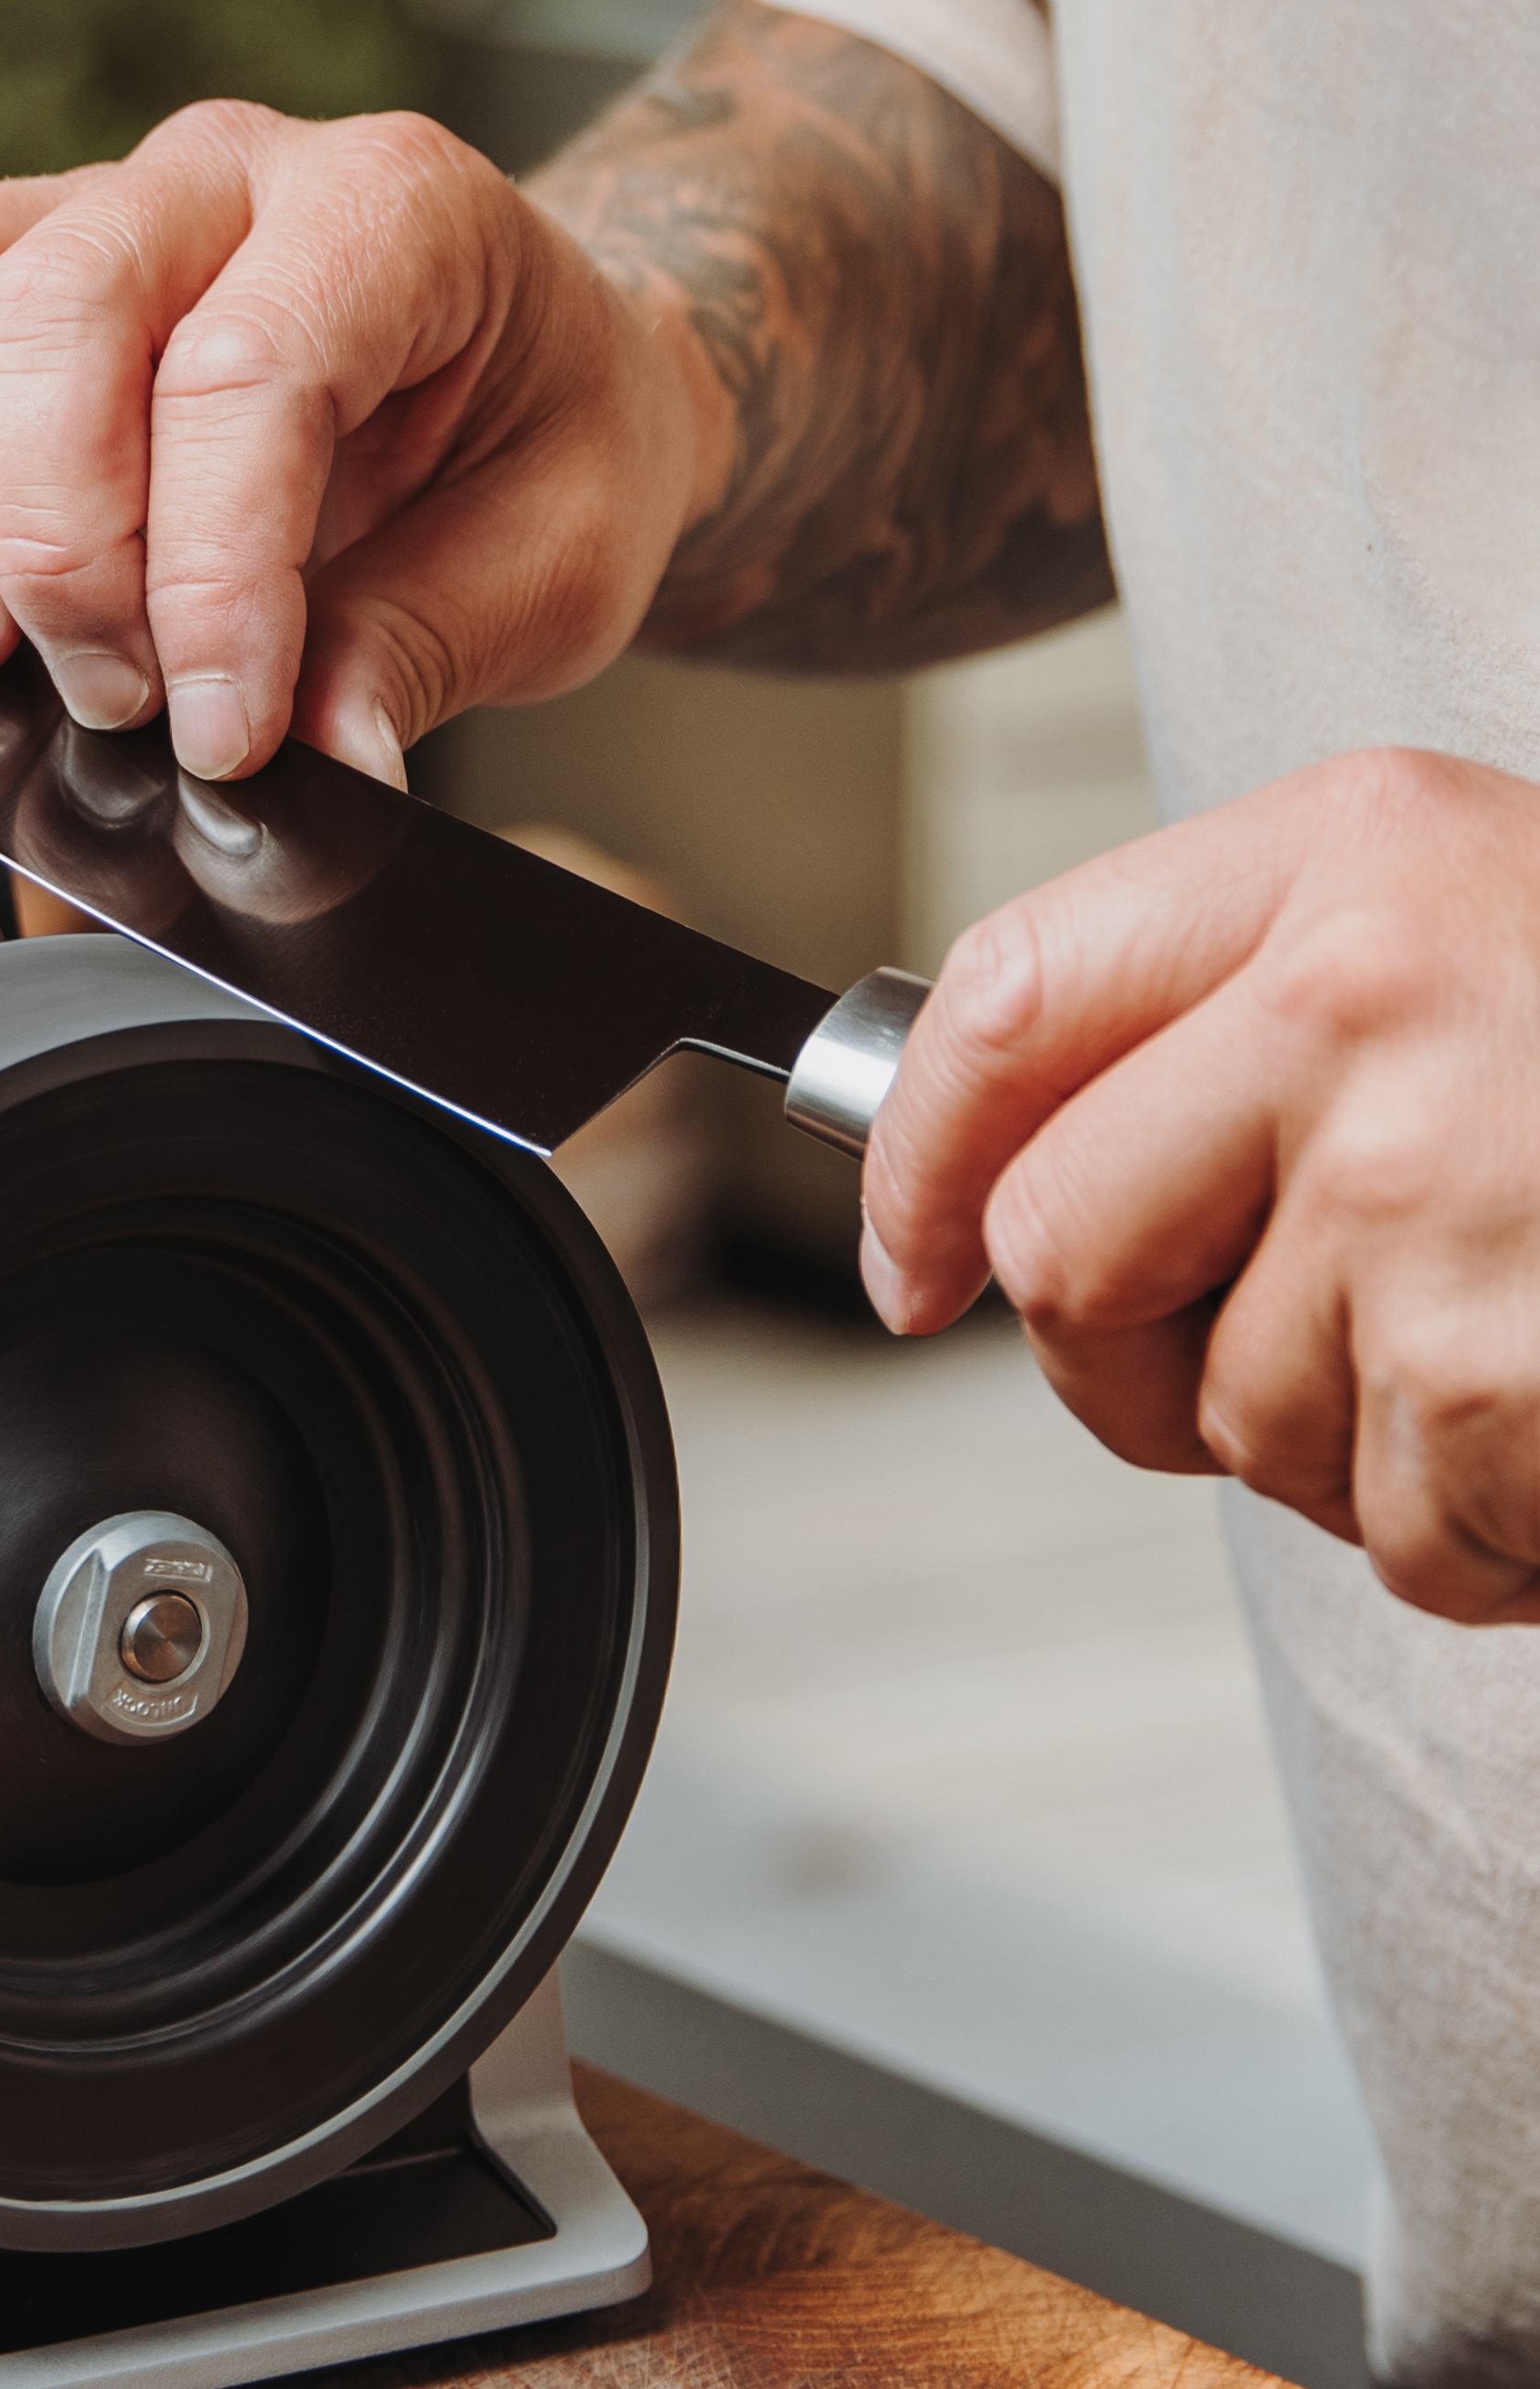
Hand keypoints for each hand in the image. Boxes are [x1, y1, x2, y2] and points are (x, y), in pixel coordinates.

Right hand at [0, 100, 713, 784]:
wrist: (531, 377)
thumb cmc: (539, 452)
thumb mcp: (554, 570)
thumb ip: (426, 654)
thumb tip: (316, 765)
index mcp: (393, 210)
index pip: (247, 369)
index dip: (209, 579)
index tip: (219, 737)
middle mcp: (218, 178)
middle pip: (51, 306)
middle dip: (55, 546)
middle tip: (106, 699)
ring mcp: (76, 199)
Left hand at [864, 750, 1539, 1622]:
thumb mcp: (1463, 944)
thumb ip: (1235, 1028)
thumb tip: (976, 1207)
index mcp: (1348, 855)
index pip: (1003, 1010)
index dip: (910, 1166)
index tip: (912, 1272)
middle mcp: (1370, 1000)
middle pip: (1058, 1255)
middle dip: (1118, 1364)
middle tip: (1242, 1376)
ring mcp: (1446, 1189)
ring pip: (1236, 1421)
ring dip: (1354, 1451)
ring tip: (1519, 1357)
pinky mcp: (1508, 1370)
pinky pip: (1398, 1529)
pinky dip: (1484, 1533)